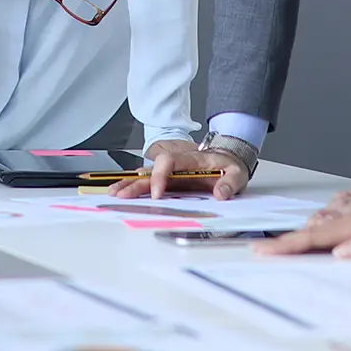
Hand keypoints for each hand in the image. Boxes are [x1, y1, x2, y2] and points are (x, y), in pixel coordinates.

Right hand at [109, 144, 248, 200]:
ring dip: (130, 183)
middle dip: (136, 183)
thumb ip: (230, 182)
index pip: (169, 162)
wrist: (227, 156)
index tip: (158, 195)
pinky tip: (122, 190)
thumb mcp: (236, 172)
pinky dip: (135, 185)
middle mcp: (177, 163)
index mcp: (191, 159)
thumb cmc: (228, 165)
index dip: (160, 176)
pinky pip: (149, 180)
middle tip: (122, 195)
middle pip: (151, 170)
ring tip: (114, 193)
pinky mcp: (169, 179)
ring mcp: (171, 171)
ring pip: (146, 175)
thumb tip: (221, 193)